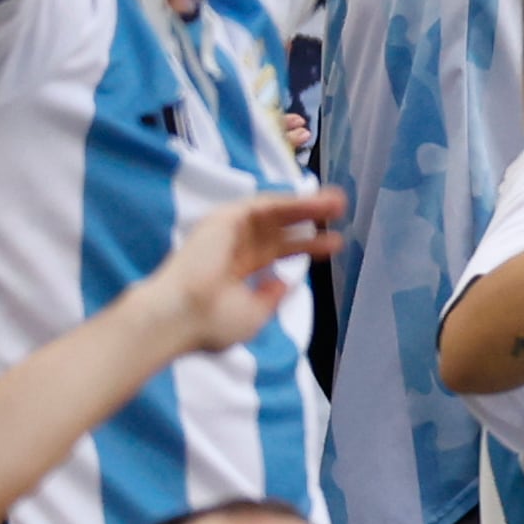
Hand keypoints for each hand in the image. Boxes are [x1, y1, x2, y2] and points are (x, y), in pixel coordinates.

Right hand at [148, 189, 343, 352]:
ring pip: (275, 213)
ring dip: (306, 205)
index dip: (308, 246)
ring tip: (338, 202)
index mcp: (238, 271)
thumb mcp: (254, 314)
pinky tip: (316, 201)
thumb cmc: (213, 322)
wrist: (181, 316)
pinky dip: (290, 201)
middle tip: (341, 212)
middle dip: (310, 219)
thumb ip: (270, 297)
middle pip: (280, 229)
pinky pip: (263, 205)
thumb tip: (283, 283)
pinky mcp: (224, 219)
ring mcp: (229, 232)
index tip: (336, 242)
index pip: (278, 253)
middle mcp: (234, 248)